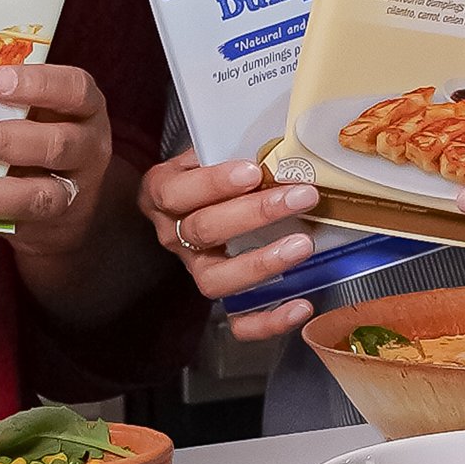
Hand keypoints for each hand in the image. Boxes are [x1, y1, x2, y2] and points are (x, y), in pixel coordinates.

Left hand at [0, 55, 115, 257]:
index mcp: (85, 109)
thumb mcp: (41, 111)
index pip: (74, 90)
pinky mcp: (47, 227)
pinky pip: (10, 225)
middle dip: (4, 140)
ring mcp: (71, 193)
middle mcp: (87, 149)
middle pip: (56, 145)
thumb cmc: (43, 136)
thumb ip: (5, 101)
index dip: (37, 84)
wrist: (70, 203)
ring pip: (39, 196)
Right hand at [138, 146, 322, 344]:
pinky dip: (269, 320)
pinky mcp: (219, 297)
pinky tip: (300, 305)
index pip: (179, 191)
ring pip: (215, 280)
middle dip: (255, 213)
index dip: (215, 183)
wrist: (194, 201)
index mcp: (162, 192)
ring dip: (261, 263)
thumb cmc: (209, 170)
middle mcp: (172, 234)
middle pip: (203, 230)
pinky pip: (237, 321)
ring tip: (302, 245)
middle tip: (300, 197)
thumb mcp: (208, 149)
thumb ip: (232, 146)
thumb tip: (283, 143)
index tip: (253, 171)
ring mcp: (194, 268)